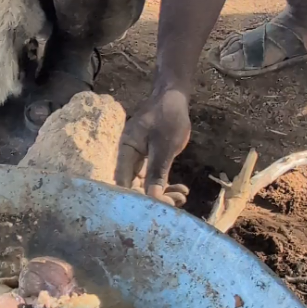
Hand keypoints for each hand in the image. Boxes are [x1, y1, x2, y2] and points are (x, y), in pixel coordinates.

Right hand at [115, 88, 191, 205]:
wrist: (173, 97)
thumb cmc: (167, 117)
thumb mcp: (164, 147)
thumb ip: (157, 173)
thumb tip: (152, 199)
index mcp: (125, 152)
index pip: (123, 183)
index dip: (136, 199)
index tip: (154, 210)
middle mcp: (128, 159)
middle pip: (134, 187)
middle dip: (154, 198)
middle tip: (176, 203)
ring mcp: (139, 160)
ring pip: (146, 185)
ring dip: (163, 193)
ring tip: (182, 196)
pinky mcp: (150, 160)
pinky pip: (154, 178)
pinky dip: (167, 185)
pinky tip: (182, 189)